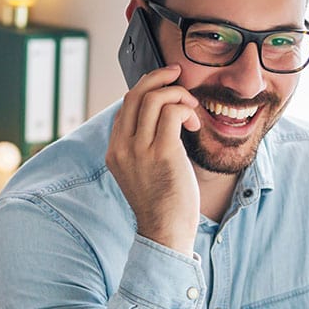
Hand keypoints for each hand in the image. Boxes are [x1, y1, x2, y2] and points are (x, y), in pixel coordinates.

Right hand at [106, 64, 201, 253]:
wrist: (165, 232)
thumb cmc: (161, 204)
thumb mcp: (143, 172)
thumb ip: (144, 147)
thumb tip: (162, 118)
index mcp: (114, 151)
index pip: (125, 106)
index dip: (146, 90)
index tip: (166, 87)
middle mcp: (121, 147)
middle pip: (135, 95)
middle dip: (159, 78)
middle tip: (179, 75)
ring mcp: (139, 150)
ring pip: (153, 98)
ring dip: (178, 95)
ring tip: (191, 109)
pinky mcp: (161, 153)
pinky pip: (172, 112)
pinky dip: (186, 109)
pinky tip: (194, 124)